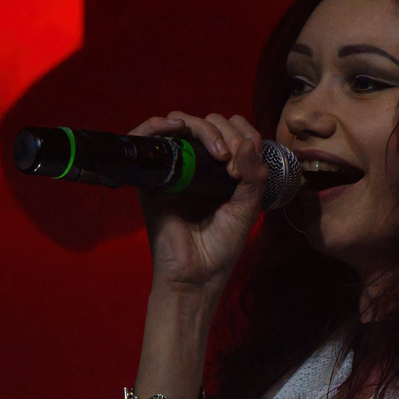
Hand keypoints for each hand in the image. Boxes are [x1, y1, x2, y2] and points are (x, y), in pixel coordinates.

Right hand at [134, 112, 267, 304]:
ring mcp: (173, 168)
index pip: (231, 131)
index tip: (246, 164)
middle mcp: (197, 164)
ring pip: (181, 124)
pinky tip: (177, 127)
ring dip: (203, 128)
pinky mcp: (150, 177)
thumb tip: (247, 142)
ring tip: (217, 153)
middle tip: (232, 166)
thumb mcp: (248, 208)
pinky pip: (144, 138)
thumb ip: (254, 175)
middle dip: (226, 133)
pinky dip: (157, 125)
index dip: (243, 134)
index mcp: (222, 170)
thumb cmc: (221, 247)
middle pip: (208, 123)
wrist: (195, 275)